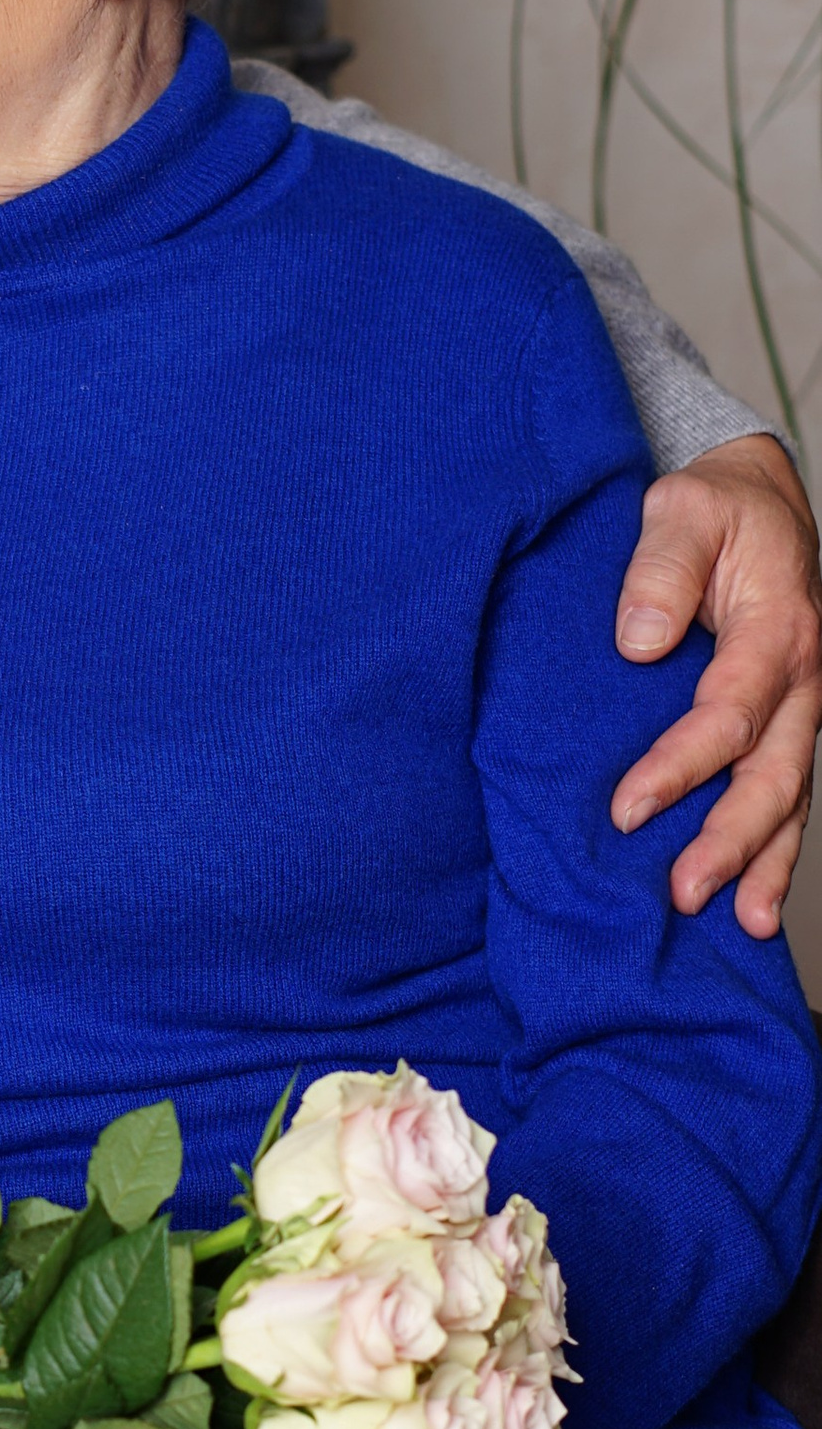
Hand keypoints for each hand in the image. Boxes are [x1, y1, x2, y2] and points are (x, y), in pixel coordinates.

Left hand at [611, 434, 821, 934]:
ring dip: (765, 862)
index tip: (627, 808)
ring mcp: (802, 708)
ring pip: (791, 797)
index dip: (679, 765)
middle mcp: (802, 678)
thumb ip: (660, 566)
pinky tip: (755, 909)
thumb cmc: (714, 508)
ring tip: (745, 927)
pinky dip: (776, 852)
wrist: (758, 501)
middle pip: (773, 773)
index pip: (729, 713)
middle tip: (683, 891)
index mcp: (777, 629)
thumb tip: (639, 639)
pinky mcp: (788, 725)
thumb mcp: (683, 509)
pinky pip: (789, 795)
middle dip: (731, 839)